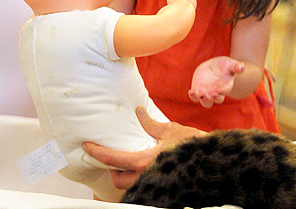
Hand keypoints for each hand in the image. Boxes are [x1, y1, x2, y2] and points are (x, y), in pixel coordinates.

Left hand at [82, 106, 205, 189]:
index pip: (112, 159)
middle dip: (112, 170)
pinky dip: (136, 180)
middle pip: (116, 180)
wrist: (212, 160)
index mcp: (144, 161)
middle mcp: (146, 177)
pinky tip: (142, 169)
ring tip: (127, 162)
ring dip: (123, 176)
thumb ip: (150, 123)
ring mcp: (154, 185)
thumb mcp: (170, 130)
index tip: (86, 146)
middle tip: (114, 156)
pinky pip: (141, 187)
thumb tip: (138, 111)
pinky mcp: (162, 188)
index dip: (97, 153)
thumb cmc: (192, 144)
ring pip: (128, 187)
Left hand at [189, 56, 244, 107]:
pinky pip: (195, 96)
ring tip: (199, 92)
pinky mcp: (198, 90)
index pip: (224, 92)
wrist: (215, 67)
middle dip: (212, 98)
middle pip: (215, 100)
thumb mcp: (231, 64)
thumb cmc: (225, 66)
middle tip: (209, 93)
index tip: (219, 89)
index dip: (222, 92)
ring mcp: (207, 92)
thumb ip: (236, 66)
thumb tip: (241, 67)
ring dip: (202, 98)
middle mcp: (216, 92)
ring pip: (205, 101)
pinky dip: (193, 96)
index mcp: (225, 87)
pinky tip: (191, 91)